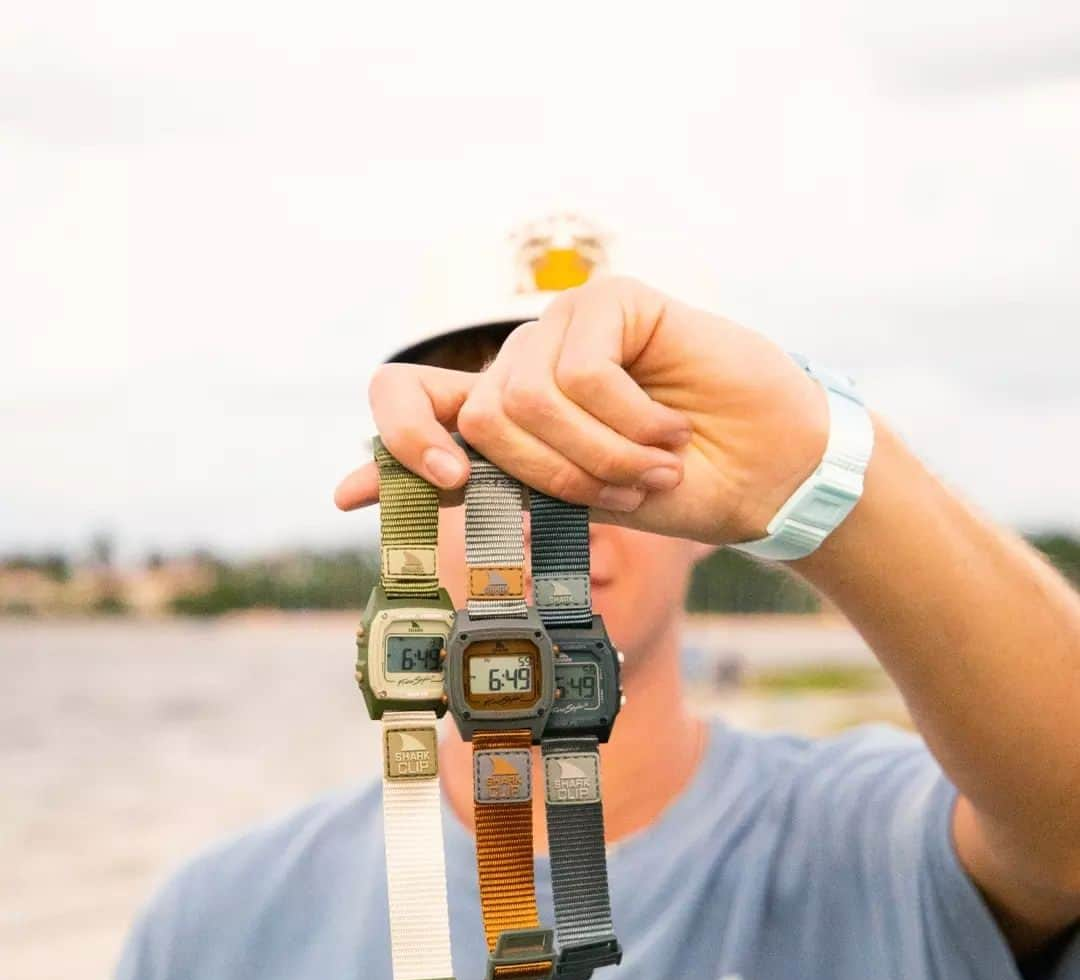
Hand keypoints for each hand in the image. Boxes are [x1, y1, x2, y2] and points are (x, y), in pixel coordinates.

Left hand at [335, 274, 833, 545]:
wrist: (766, 472)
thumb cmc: (679, 487)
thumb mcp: (575, 500)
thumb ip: (484, 485)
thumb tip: (352, 492)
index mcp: (507, 419)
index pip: (412, 401)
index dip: (396, 439)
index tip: (401, 492)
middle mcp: (525, 368)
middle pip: (478, 414)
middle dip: (551, 474)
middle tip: (620, 494)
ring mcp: (565, 329)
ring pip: (526, 398)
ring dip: (600, 456)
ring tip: (656, 463)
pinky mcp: (611, 300)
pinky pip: (582, 372)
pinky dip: (629, 421)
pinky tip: (672, 427)